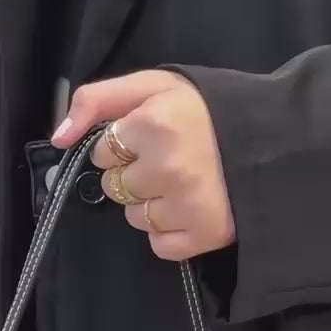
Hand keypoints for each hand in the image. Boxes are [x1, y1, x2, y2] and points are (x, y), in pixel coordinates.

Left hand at [52, 70, 235, 261]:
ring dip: (150, 203)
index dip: (122, 143)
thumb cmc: (207, 111)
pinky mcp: (202, 236)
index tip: (151, 136)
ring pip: (134, 217)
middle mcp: (168, 168)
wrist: (272, 141)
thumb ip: (98, 100)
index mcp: (155, 124)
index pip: (102, 151)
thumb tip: (58, 137)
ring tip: (181, 183)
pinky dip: (169, 232)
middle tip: (170, 159)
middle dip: (134, 174)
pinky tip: (188, 208)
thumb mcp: (153, 85)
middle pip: (115, 187)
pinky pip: (159, 244)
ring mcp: (186, 206)